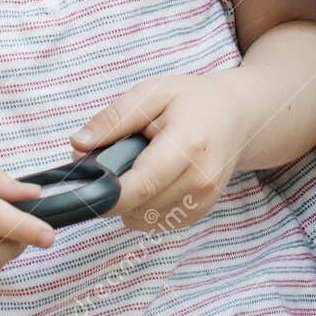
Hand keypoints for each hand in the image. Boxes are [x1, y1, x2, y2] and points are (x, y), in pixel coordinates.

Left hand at [71, 73, 254, 232]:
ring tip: (137, 166)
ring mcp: (203, 200)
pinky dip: (142, 206)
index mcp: (188, 145)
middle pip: (138, 206)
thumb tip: (78, 145)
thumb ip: (114, 118)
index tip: (82, 189)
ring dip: (127, 200)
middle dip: (112, 190)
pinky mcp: (200, 212)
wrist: (237, 116)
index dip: (106, 195)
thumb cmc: (193, 100)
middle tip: (110, 160)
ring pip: (143, 219)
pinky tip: (151, 179)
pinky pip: (155, 222)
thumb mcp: (152, 93)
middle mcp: (200, 180)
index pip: (141, 185)